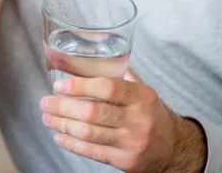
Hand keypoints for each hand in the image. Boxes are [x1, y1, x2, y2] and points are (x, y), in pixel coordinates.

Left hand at [40, 69, 206, 171]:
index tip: (59, 85)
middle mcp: (138, 120)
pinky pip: (93, 152)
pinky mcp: (126, 161)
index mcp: (141, 96)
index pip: (107, 88)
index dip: (79, 86)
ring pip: (89, 133)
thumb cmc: (151, 114)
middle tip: (46, 102)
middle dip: (63, 107)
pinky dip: (72, 144)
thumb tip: (81, 59)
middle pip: (93, 113)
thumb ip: (117, 75)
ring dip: (62, 125)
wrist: (175, 148)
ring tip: (48, 117)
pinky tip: (59, 136)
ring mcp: (132, 142)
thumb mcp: (142, 91)